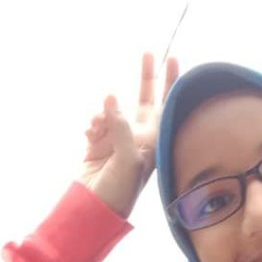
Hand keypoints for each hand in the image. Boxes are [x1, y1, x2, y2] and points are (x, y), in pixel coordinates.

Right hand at [78, 53, 179, 217]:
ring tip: (97, 126)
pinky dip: (92, 123)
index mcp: (154, 141)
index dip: (171, 82)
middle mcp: (139, 137)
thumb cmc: (120, 191)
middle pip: (144, 99)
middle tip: (148, 53)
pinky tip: (89, 133)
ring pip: (113, 110)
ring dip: (104, 112)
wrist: (93, 209)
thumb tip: (111, 98)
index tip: (173, 58)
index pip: (166, 106)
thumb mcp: (127, 161)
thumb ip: (121, 127)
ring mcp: (118, 139)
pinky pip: (95, 121)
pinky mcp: (98, 143)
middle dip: (146, 77)